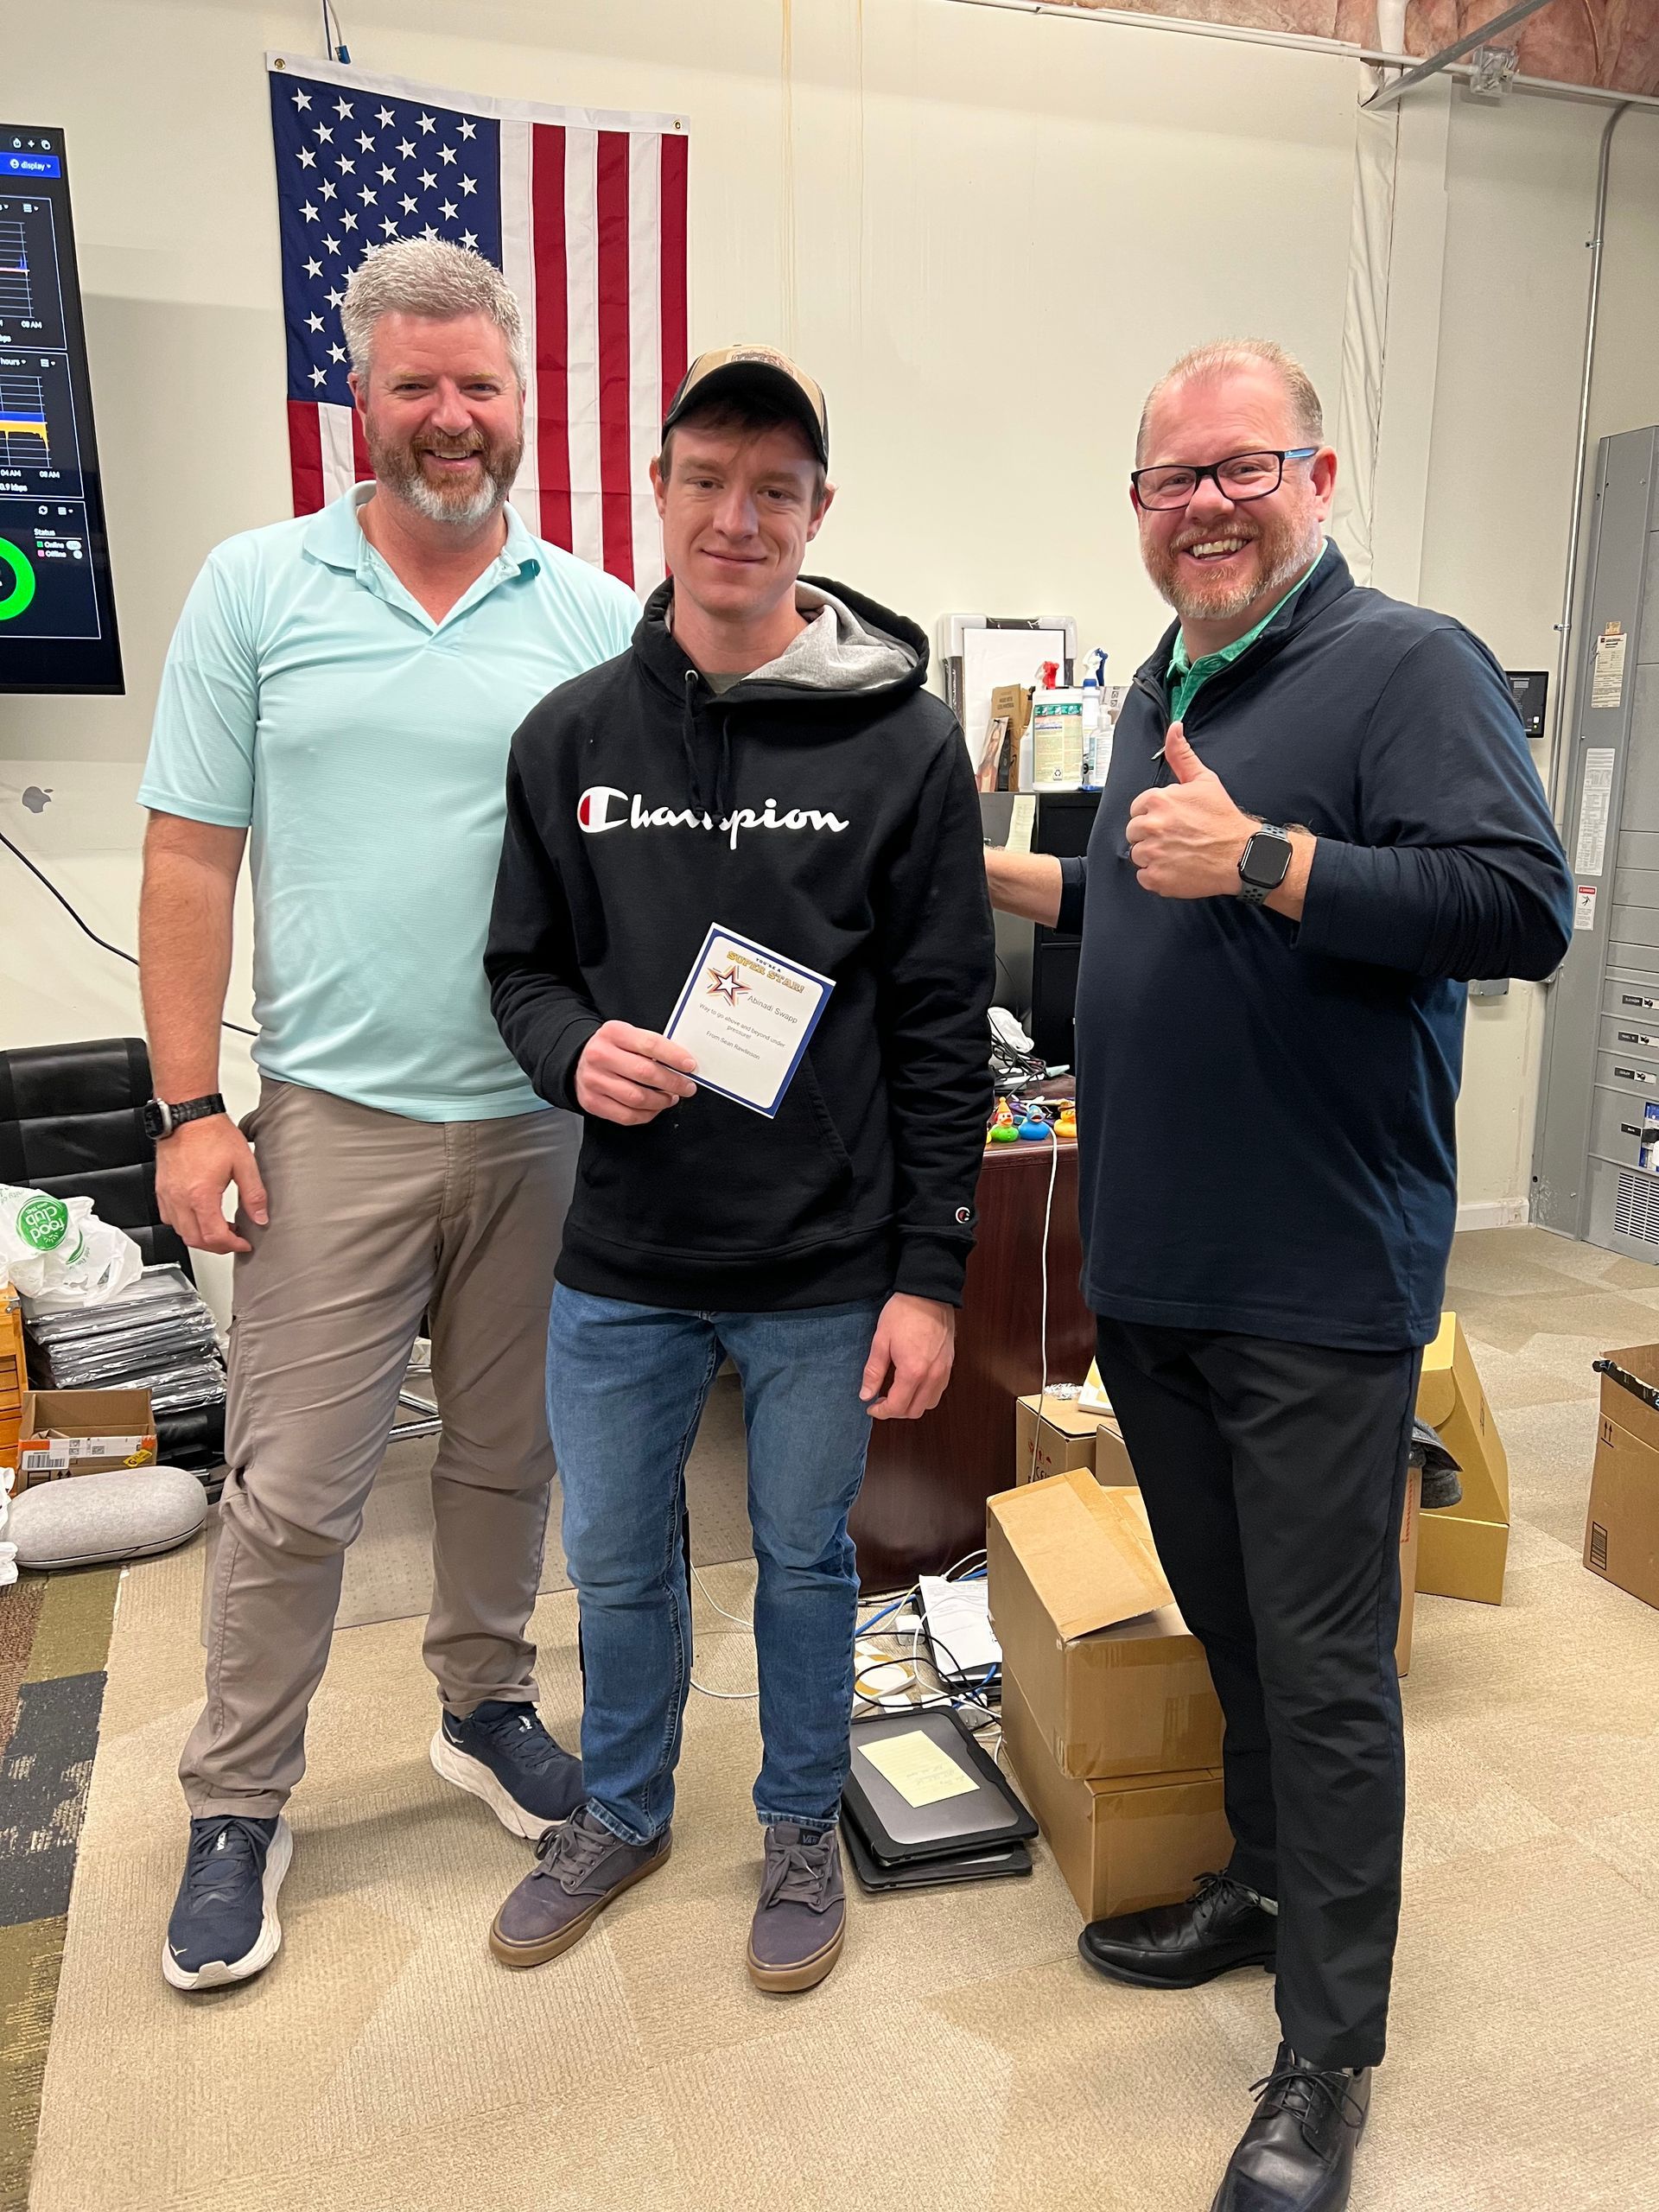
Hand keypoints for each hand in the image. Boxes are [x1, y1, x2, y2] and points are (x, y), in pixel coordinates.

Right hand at [154, 1114, 267, 1255]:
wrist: (188, 1115)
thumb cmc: (212, 1133)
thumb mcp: (243, 1163)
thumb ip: (254, 1194)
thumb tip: (260, 1217)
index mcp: (201, 1195)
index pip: (214, 1236)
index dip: (232, 1245)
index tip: (244, 1243)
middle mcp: (180, 1199)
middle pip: (195, 1240)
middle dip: (217, 1246)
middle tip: (233, 1239)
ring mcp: (168, 1195)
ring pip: (180, 1231)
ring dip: (200, 1237)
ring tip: (219, 1228)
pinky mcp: (161, 1189)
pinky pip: (168, 1218)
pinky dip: (184, 1225)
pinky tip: (199, 1215)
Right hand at [574, 1020, 697, 1125]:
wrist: (578, 1061)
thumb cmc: (612, 1049)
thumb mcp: (628, 1036)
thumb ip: (651, 1045)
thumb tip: (683, 1063)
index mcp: (613, 1033)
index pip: (650, 1044)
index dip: (674, 1057)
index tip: (690, 1066)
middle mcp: (600, 1055)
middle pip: (645, 1073)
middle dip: (673, 1082)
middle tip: (688, 1086)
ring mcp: (594, 1080)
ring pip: (637, 1098)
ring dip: (662, 1100)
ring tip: (672, 1097)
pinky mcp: (592, 1102)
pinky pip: (627, 1115)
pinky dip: (647, 1114)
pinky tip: (656, 1107)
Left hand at [860, 1294, 955, 1421]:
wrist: (929, 1293)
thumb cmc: (904, 1313)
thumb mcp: (881, 1341)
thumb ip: (873, 1371)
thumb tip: (866, 1395)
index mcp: (913, 1371)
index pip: (897, 1406)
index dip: (881, 1412)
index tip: (871, 1407)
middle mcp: (932, 1376)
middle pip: (915, 1411)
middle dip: (896, 1411)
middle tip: (881, 1400)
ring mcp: (944, 1370)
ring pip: (929, 1403)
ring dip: (913, 1404)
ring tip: (897, 1392)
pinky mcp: (950, 1364)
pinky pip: (938, 1390)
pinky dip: (925, 1394)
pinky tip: (913, 1382)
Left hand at [1124, 722, 1255, 899]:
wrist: (1241, 855)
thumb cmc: (1223, 819)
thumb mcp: (1204, 780)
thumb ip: (1181, 755)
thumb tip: (1173, 728)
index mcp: (1157, 800)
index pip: (1138, 809)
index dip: (1154, 815)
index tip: (1173, 821)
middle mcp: (1151, 826)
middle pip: (1134, 832)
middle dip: (1151, 835)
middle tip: (1177, 838)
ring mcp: (1152, 853)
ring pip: (1138, 855)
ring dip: (1154, 856)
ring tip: (1179, 853)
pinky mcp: (1156, 878)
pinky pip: (1144, 877)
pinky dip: (1157, 876)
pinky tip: (1177, 868)